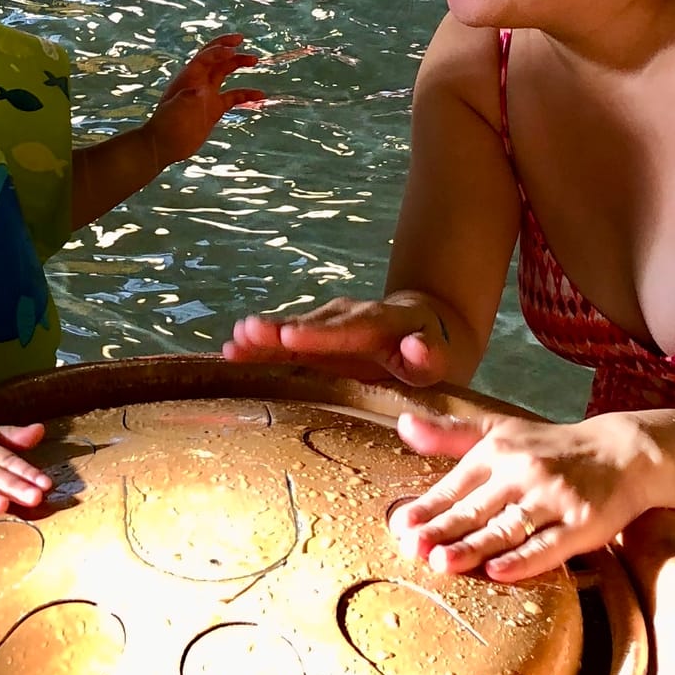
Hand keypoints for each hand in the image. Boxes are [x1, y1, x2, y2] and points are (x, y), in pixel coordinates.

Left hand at [143, 33, 262, 167]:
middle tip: (242, 40)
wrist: (165, 145)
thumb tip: (203, 91)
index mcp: (188, 78)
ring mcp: (207, 94)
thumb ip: (189, 99)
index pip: (204, 58)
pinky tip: (260, 95)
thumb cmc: (168, 125)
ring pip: (224, 73)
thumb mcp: (176, 110)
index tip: (233, 49)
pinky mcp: (214, 108)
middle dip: (228, 48)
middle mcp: (198, 82)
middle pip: (215, 59)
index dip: (218, 51)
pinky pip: (233, 97)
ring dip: (237, 64)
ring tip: (254, 60)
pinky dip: (246, 94)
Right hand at [223, 293, 452, 384]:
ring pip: (295, 328)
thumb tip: (417, 347)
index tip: (289, 337)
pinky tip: (232, 350)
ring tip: (233, 343)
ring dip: (264, 336)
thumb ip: (430, 356)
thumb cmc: (436, 353)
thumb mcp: (443, 359)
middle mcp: (351, 316)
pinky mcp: (317, 335)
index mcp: (383, 323)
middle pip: (313, 324)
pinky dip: (262, 344)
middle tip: (247, 333)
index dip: (318, 335)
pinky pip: (287, 338)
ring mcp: (331, 323)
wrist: (429, 328)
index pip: (349, 329)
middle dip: (279, 330)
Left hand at [387, 411, 658, 582]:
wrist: (620, 453)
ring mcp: (553, 498)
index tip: (400, 527)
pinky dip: (523, 560)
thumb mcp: (499, 430)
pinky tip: (498, 572)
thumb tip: (402, 424)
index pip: (455, 485)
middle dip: (442, 530)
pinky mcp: (582, 523)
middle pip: (476, 509)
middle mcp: (523, 472)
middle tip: (413, 549)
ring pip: (507, 528)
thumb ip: (450, 433)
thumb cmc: (550, 446)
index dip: (427, 508)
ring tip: (442, 563)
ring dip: (474, 547)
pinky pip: (548, 546)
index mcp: (497, 452)